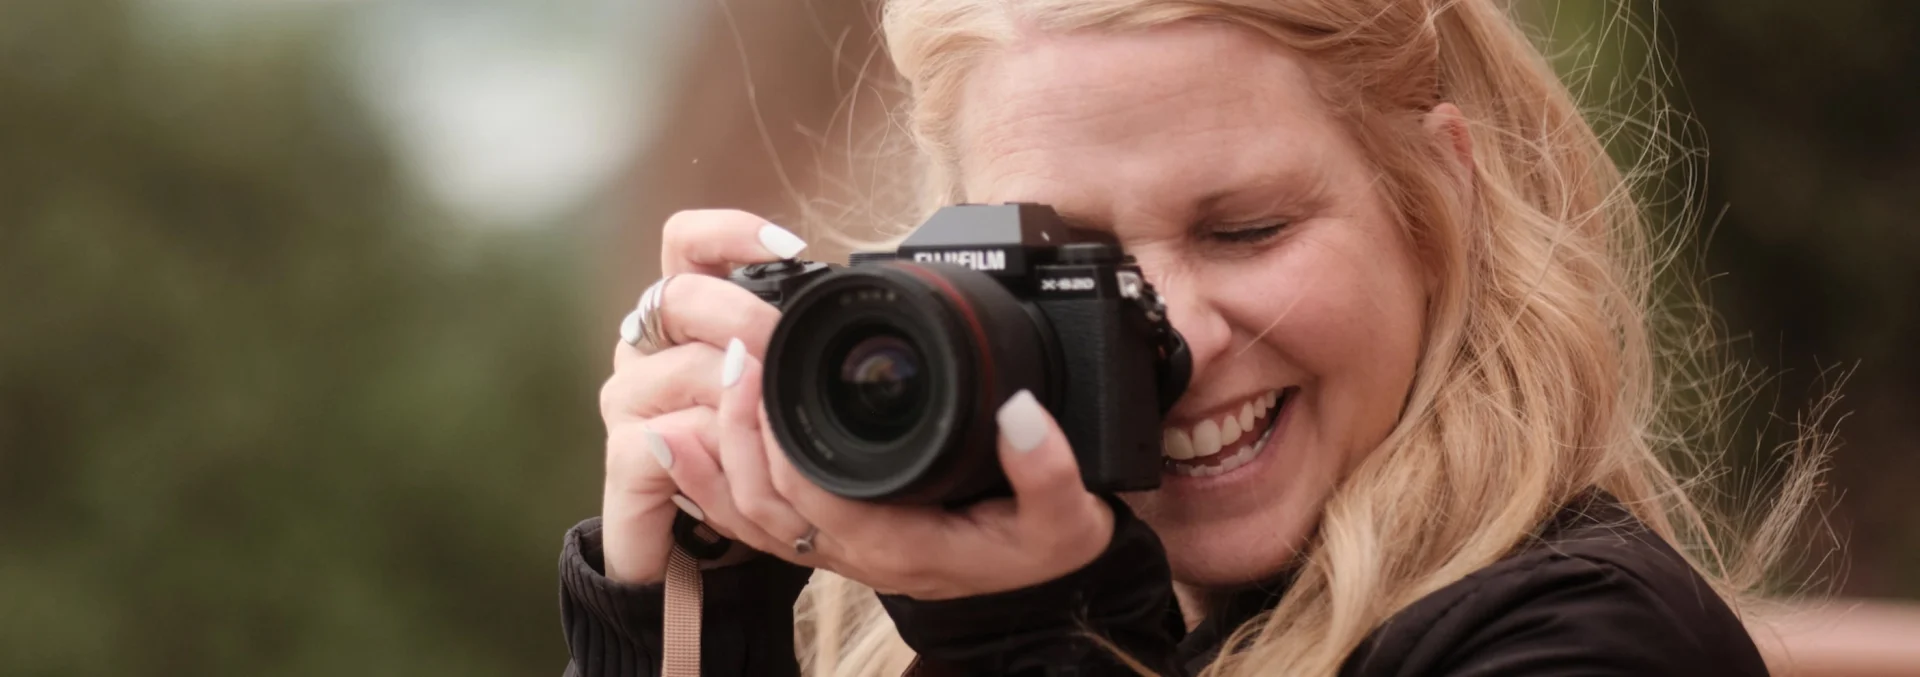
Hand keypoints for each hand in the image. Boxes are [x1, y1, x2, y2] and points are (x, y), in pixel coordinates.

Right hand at [596, 209, 808, 583]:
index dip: (730, 232)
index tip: (789, 248)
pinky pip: (664, 440)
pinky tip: (735, 451)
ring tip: (776, 408)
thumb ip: (786, 340)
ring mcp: (628, 401)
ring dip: (738, 389)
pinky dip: (709, 446)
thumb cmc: (735, 451)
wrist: (681, 539)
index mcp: (680, 316)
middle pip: (679, 296)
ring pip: (681, 369)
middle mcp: (644, 347)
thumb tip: (844, 299)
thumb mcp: (768, 386)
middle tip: (786, 343)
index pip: (686, 242)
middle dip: (744, 315)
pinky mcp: (622, 458)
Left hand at [660, 338, 1116, 600]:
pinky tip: (686, 445)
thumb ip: (1048, 468)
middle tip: (732, 356)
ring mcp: (839, 550)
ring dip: (715, 457)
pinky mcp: (831, 537)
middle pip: (765, 502)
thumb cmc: (1044, 550)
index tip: (765, 367)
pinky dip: (711, 488)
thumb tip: (1018, 407)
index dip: (777, 439)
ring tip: (695, 391)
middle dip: (737, 429)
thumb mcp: (1067, 517)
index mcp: (903, 545)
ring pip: (749, 517)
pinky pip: (754, 523)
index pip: (814, 495)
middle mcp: (857, 554)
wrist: (1038, 587)